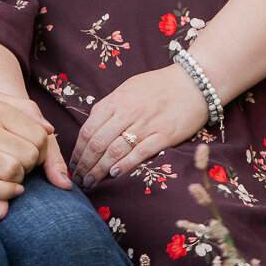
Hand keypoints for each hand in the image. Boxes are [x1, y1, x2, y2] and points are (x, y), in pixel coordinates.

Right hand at [0, 93, 71, 224]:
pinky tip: (9, 191)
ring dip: (18, 180)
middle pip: (29, 155)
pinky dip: (6, 194)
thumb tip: (50, 129)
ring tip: (13, 178)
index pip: (39, 134)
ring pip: (14, 171)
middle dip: (31, 167)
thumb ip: (23, 109)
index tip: (33, 155)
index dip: (42, 150)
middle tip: (21, 167)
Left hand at [69, 65, 208, 186]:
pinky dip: (125, 165)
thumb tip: (94, 121)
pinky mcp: (163, 135)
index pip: (89, 129)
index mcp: (116, 100)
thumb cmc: (159, 85)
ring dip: (100, 170)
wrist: (192, 83)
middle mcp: (128, 112)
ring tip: (91, 182)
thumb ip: (111, 105)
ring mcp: (146, 124)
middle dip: (85, 164)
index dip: (78, 150)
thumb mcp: (129, 87)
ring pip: (115, 150)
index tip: (73, 164)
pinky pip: (140, 152)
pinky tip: (114, 174)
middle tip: (78, 179)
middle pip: (98, 142)